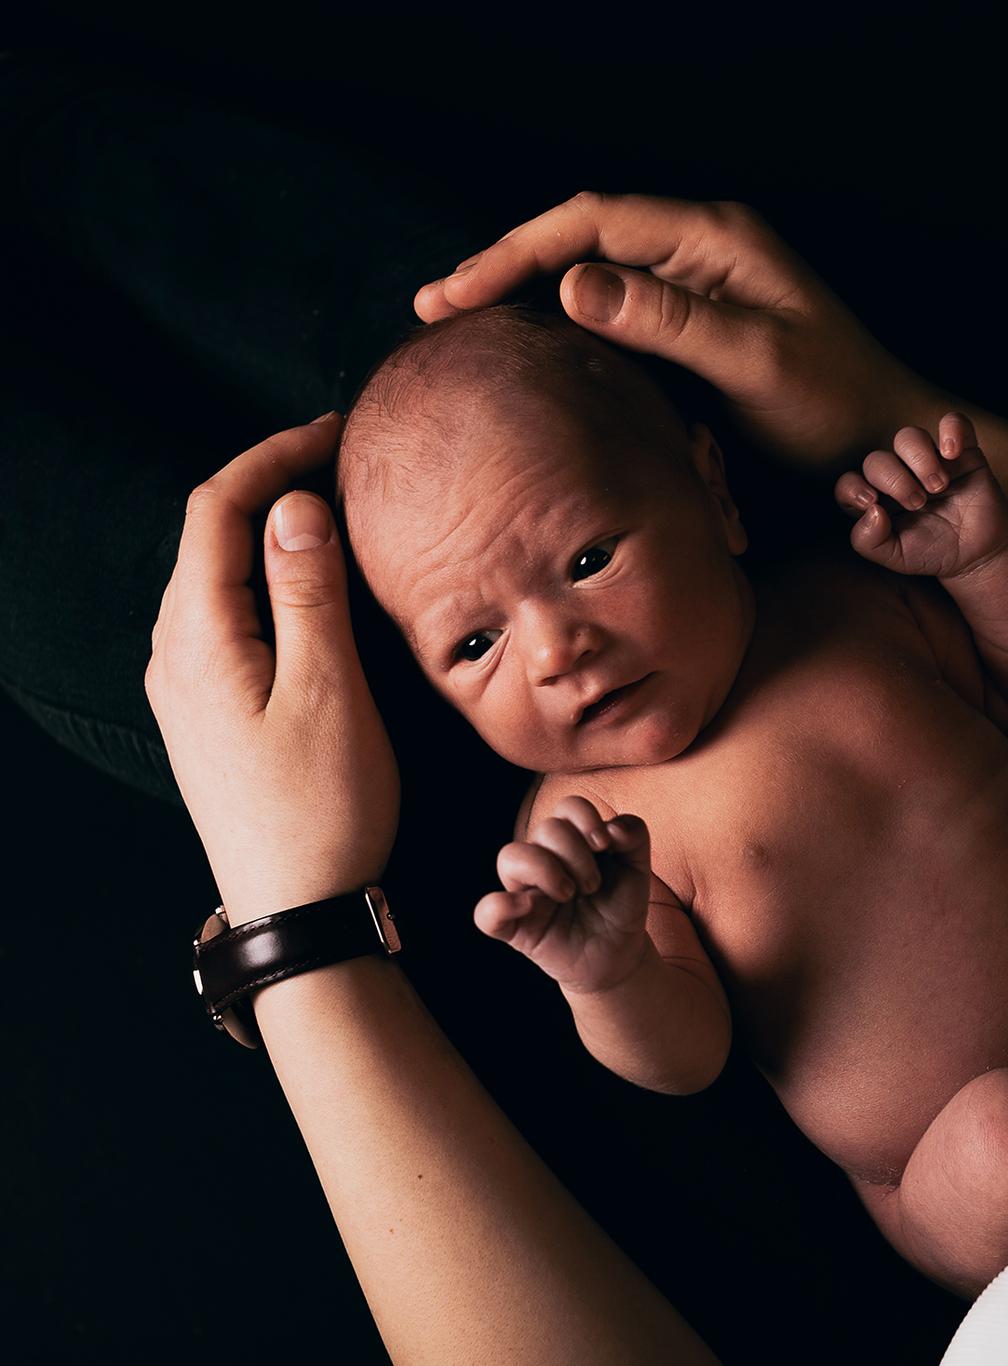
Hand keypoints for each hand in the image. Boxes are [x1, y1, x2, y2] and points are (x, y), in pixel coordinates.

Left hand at [146, 415, 399, 924]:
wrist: (298, 908)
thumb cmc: (322, 805)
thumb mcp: (329, 689)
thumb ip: (307, 592)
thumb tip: (296, 507)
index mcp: (196, 638)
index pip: (217, 512)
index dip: (270, 457)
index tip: (334, 432)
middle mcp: (175, 654)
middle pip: (212, 537)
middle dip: (272, 485)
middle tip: (346, 460)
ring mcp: (188, 686)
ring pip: (222, 577)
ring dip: (274, 533)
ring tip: (340, 510)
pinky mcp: (213, 711)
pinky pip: (233, 617)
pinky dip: (273, 580)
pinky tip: (318, 586)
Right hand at [416, 191, 938, 467]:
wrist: (887, 443)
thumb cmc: (836, 404)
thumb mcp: (755, 362)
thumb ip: (668, 322)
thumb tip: (572, 285)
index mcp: (715, 239)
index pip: (592, 221)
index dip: (515, 253)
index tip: (454, 295)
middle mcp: (701, 251)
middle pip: (581, 240)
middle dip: (505, 270)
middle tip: (431, 312)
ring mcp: (698, 288)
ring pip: (592, 277)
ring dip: (527, 299)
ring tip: (459, 331)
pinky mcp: (696, 330)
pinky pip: (616, 317)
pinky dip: (564, 331)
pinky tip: (527, 356)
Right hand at [475, 797, 655, 994]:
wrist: (620, 952)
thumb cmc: (620, 905)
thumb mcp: (638, 867)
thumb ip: (635, 836)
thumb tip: (613, 828)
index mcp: (572, 841)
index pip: (567, 807)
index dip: (586, 819)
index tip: (605, 846)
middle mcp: (542, 860)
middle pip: (546, 828)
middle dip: (577, 854)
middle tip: (593, 885)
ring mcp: (524, 891)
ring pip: (510, 856)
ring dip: (546, 870)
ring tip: (569, 894)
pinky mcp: (515, 927)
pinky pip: (486, 912)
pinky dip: (499, 906)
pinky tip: (528, 906)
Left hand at [834, 414, 1007, 578]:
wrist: (979, 554)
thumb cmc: (934, 553)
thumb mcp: (897, 558)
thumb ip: (870, 542)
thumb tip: (871, 509)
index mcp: (878, 499)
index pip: (848, 482)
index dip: (853, 487)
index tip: (872, 501)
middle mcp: (899, 475)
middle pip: (876, 459)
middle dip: (895, 481)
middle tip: (918, 503)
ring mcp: (929, 460)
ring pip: (908, 437)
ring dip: (919, 459)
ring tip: (937, 485)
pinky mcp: (962, 451)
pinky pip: (953, 422)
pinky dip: (951, 431)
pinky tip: (953, 454)